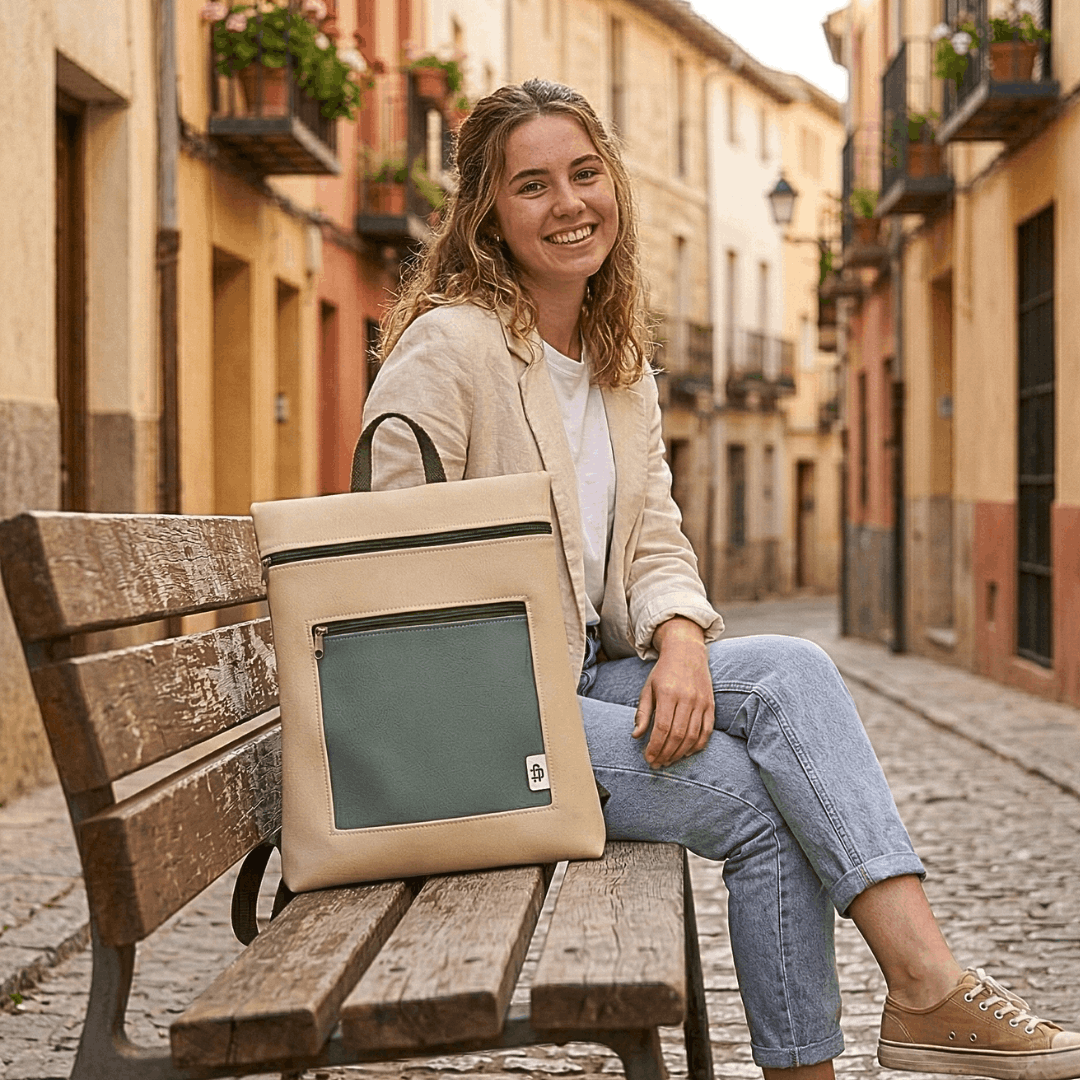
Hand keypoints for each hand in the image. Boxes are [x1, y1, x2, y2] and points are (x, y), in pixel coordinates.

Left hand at [632, 617, 713, 767]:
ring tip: (668, 761)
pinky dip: (697, 746)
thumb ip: (643, 713)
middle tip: (657, 764)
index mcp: (668, 693)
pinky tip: (686, 753)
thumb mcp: (648, 688)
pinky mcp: (711, 705)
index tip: (648, 758)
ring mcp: (701, 702)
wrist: (686, 652)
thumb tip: (636, 735)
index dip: (655, 747)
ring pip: (692, 736)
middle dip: (666, 754)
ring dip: (680, 753)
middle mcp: (686, 698)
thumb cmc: (664, 672)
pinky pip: (706, 731)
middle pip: (677, 735)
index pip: (662, 728)